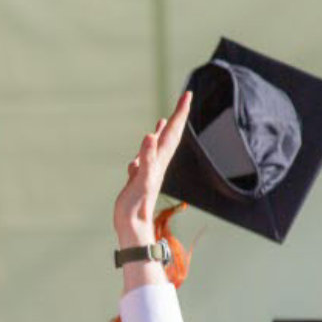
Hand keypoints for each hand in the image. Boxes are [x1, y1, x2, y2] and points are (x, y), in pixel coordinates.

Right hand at [113, 91, 191, 243]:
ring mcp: (149, 170)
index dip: (180, 112)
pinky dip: (147, 147)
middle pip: (170, 135)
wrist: (133, 227)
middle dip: (177, 116)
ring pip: (159, 145)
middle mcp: (158, 162)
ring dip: (163, 131)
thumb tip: (150, 136)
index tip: (187, 94)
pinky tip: (146, 146)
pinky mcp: (140, 177)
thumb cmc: (136, 206)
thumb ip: (146, 159)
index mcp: (160, 160)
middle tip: (185, 98)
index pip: (173, 131)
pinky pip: (146, 157)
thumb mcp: (141, 180)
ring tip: (166, 119)